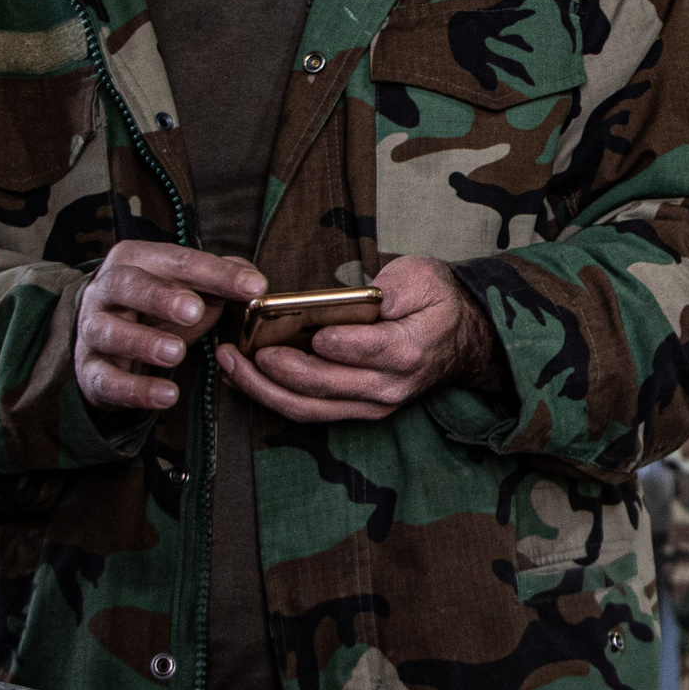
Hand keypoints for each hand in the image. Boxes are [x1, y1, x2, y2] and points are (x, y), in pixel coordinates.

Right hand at [76, 243, 266, 412]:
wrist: (103, 342)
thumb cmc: (153, 308)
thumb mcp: (185, 287)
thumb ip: (219, 279)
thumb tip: (253, 281)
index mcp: (134, 260)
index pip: (176, 261)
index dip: (217, 273)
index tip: (254, 287)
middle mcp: (105, 290)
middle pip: (127, 285)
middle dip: (160, 297)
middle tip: (195, 311)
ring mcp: (91, 330)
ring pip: (108, 332)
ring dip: (143, 343)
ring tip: (176, 353)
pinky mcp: (89, 370)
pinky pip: (107, 379)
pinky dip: (136, 390)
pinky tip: (167, 395)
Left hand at [216, 255, 505, 423]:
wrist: (460, 342)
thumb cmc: (436, 303)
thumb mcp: (424, 278)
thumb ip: (395, 287)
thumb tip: (361, 299)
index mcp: (409, 350)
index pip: (367, 350)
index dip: (336, 344)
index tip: (308, 331)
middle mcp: (388, 387)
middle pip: (324, 385)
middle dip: (278, 369)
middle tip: (242, 348)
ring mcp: (371, 405)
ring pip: (309, 408)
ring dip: (263, 390)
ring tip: (228, 364)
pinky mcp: (355, 410)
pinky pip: (308, 411)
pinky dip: (272, 396)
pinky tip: (243, 375)